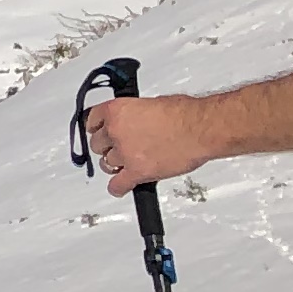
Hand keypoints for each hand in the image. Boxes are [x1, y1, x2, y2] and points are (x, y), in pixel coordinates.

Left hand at [87, 94, 222, 193]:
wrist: (200, 129)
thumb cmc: (184, 113)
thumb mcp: (151, 104)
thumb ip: (135, 115)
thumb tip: (137, 123)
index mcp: (117, 111)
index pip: (93, 120)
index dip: (97, 128)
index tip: (98, 131)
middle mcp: (116, 132)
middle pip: (98, 144)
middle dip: (108, 147)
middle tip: (120, 148)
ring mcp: (125, 153)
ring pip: (107, 164)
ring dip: (115, 165)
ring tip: (126, 164)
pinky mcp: (137, 172)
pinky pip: (118, 185)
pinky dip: (118, 188)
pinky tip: (120, 187)